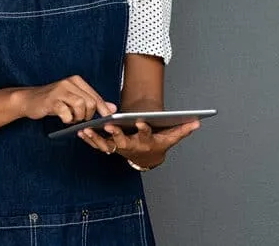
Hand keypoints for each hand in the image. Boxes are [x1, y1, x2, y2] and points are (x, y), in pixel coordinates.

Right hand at [15, 75, 116, 123]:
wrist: (30, 100)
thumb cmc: (54, 101)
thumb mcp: (74, 99)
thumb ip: (93, 102)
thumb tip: (113, 107)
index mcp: (77, 81)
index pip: (96, 96)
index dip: (103, 110)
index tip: (106, 119)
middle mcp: (69, 82)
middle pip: (90, 103)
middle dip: (88, 116)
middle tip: (79, 119)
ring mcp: (60, 90)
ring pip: (80, 106)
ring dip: (78, 118)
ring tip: (71, 118)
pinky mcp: (51, 100)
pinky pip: (66, 113)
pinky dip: (67, 119)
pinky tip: (63, 118)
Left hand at [78, 119, 199, 168]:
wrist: (147, 157)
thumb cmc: (158, 142)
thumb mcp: (170, 137)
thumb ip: (182, 129)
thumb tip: (197, 122)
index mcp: (146, 142)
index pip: (146, 135)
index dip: (144, 129)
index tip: (140, 121)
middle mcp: (132, 147)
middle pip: (123, 141)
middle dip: (116, 134)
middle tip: (108, 125)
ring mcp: (119, 149)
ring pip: (107, 145)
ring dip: (96, 138)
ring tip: (87, 129)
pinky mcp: (109, 148)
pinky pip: (97, 145)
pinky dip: (89, 140)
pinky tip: (80, 132)